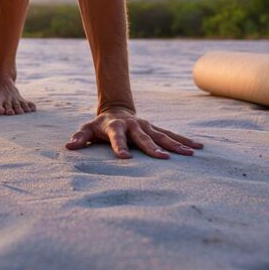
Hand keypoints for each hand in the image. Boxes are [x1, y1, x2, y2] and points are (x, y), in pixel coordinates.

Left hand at [66, 107, 202, 159]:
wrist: (116, 111)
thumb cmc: (99, 126)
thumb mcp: (87, 129)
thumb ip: (80, 138)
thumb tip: (69, 147)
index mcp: (116, 127)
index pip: (117, 138)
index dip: (119, 147)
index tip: (124, 159)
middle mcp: (134, 126)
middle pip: (144, 138)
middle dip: (153, 148)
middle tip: (162, 159)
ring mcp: (148, 127)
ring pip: (163, 136)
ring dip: (176, 145)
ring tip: (191, 153)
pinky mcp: (156, 129)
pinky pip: (172, 135)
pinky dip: (185, 140)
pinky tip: (199, 147)